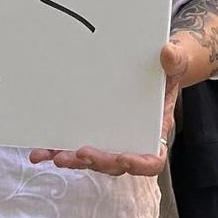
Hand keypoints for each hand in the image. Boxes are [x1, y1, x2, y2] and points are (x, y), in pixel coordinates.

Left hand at [29, 39, 186, 176]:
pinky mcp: (90, 132)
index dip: (139, 164)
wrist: (154, 67)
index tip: (125, 158)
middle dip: (97, 162)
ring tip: (53, 156)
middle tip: (81, 154)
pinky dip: (57, 150)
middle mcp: (131, 142)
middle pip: (115, 164)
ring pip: (91, 159)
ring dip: (73, 160)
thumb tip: (167, 53)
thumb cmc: (168, 69)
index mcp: (155, 133)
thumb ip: (176, 60)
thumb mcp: (177, 63)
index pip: (151, 160)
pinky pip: (74, 146)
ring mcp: (108, 139)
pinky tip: (40, 151)